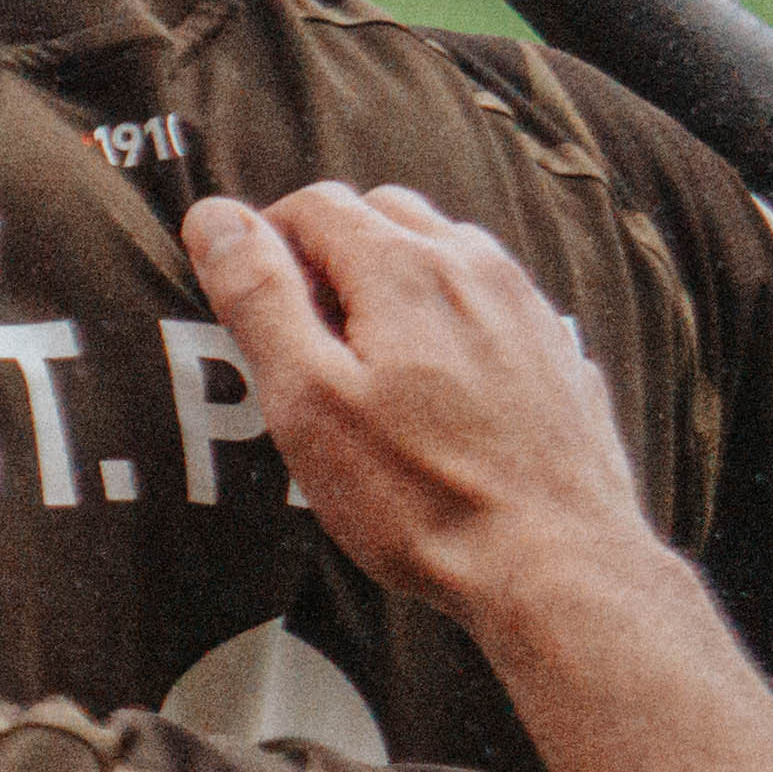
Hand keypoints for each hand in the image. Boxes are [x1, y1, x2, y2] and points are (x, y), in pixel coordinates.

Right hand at [183, 182, 665, 633]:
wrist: (556, 566)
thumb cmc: (420, 496)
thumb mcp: (309, 403)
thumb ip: (260, 300)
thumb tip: (214, 217)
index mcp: (404, 269)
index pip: (315, 204)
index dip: (266, 241)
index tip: (250, 303)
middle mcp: (475, 267)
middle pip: (384, 213)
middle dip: (331, 251)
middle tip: (304, 337)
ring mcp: (527, 307)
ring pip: (444, 251)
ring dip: (394, 279)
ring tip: (369, 363)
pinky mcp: (558, 352)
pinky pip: (491, 302)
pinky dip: (450, 318)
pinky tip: (437, 389)